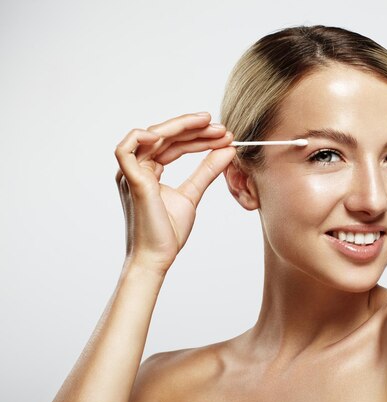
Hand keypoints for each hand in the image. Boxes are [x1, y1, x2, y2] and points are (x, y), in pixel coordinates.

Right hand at [114, 112, 235, 273]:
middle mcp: (137, 168)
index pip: (174, 143)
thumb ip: (207, 170)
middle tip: (222, 128)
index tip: (225, 135)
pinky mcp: (130, 182)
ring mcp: (131, 173)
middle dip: (195, 128)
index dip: (199, 136)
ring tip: (210, 126)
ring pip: (152, 136)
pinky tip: (168, 134)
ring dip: (182, 127)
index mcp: (149, 171)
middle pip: (165, 136)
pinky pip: (125, 150)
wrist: (157, 258)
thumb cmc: (168, 232)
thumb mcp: (193, 194)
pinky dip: (142, 137)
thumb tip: (228, 149)